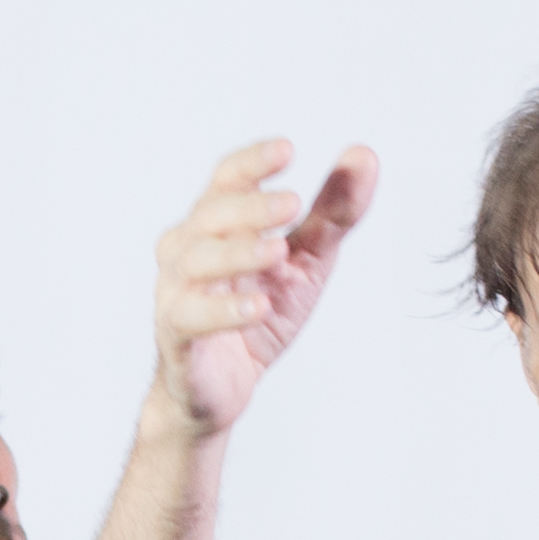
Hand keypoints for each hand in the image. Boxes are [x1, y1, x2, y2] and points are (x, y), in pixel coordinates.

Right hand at [149, 139, 376, 438]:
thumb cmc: (255, 314)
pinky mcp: (175, 337)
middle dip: (251, 207)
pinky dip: (224, 310)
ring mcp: (175, 292)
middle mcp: (187, 250)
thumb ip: (332, 213)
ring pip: (196, 260)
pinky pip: (190, 316)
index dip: (252, 163)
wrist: (219, 389)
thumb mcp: (306, 260)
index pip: (226, 180)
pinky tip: (257, 306)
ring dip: (238, 252)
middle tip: (293, 202)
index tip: (287, 150)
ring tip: (278, 251)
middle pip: (210, 214)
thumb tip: (363, 155)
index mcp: (216, 225)